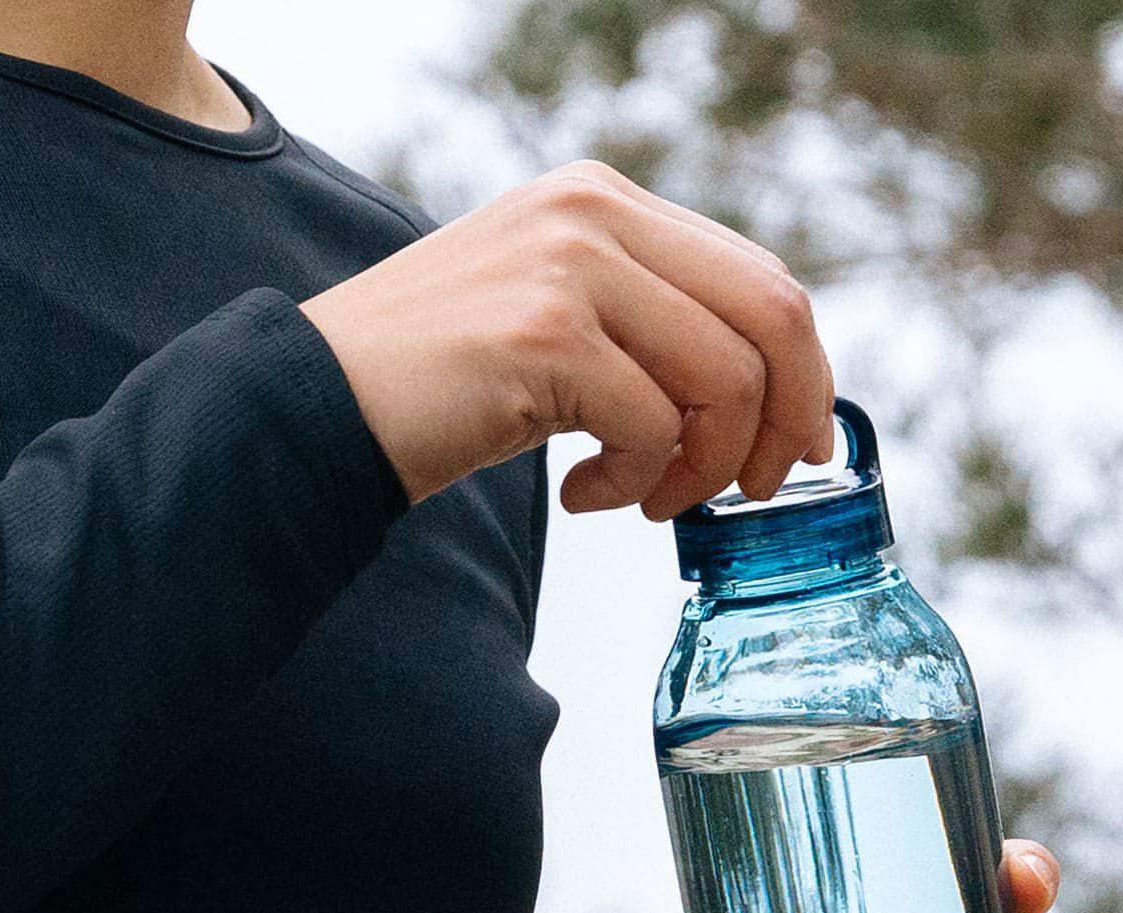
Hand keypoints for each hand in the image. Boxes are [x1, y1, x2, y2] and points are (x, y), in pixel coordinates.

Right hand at [300, 159, 833, 510]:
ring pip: (723, 378)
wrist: (319, 403)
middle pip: (771, 314)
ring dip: (700, 468)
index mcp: (603, 202)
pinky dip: (636, 484)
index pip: (760, 275)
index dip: (803, 371)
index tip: (795, 445)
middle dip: (782, 421)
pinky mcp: (544, 334)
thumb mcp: (555, 324)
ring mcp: (568, 267)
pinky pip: (652, 427)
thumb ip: (642, 324)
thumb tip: (753, 391)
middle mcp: (595, 213)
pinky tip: (584, 497)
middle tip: (751, 492)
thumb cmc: (438, 384)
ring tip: (643, 500)